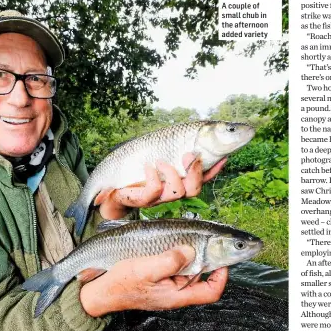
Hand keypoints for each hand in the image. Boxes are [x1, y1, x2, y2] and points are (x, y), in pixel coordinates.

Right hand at [80, 245, 227, 315]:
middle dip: (210, 257)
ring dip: (195, 252)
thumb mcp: (145, 269)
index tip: (223, 255)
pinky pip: (178, 265)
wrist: (100, 291)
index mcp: (177, 295)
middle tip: (211, 238)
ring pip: (191, 268)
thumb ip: (169, 261)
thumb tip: (190, 249)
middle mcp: (176, 291)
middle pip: (204, 277)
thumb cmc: (120, 284)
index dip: (222, 274)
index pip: (211, 291)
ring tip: (193, 236)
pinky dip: (181, 252)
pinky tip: (175, 241)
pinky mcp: (161, 277)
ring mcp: (169, 284)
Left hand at [97, 153, 227, 218]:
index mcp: (176, 179)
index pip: (202, 177)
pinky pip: (153, 192)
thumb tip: (194, 129)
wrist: (106, 191)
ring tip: (161, 161)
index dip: (214, 169)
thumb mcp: (154, 152)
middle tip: (189, 155)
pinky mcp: (140, 200)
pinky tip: (148, 167)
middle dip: (195, 172)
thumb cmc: (132, 169)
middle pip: (194, 189)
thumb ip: (172, 145)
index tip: (223, 156)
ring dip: (172, 174)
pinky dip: (153, 178)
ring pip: (177, 193)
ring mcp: (157, 197)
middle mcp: (170, 190)